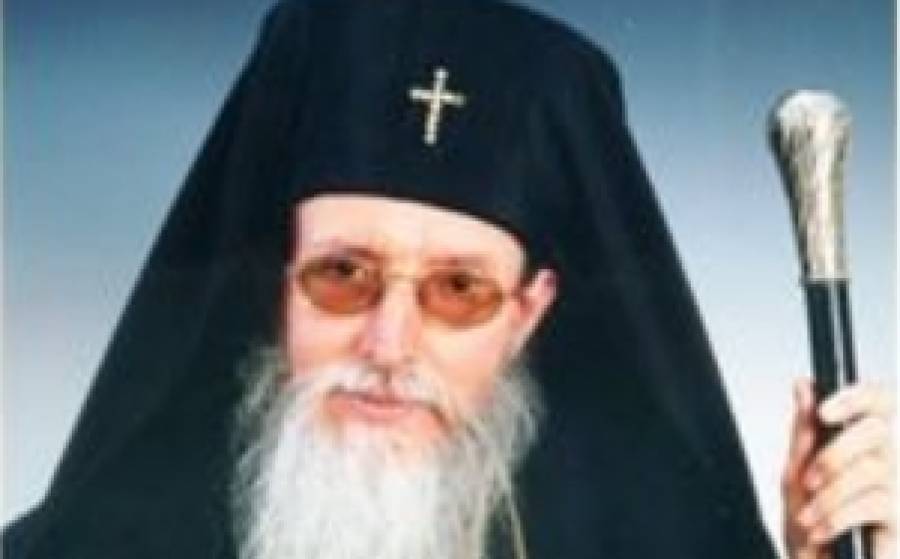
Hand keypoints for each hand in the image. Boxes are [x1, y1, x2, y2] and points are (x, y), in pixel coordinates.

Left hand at [782, 379, 894, 558]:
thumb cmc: (811, 523)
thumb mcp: (798, 475)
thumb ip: (804, 431)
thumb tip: (804, 384)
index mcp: (867, 443)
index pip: (881, 400)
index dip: (856, 397)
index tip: (823, 411)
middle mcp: (892, 459)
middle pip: (877, 431)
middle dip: (834, 455)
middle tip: (808, 481)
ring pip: (873, 469)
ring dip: (830, 495)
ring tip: (806, 517)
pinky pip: (874, 503)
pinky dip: (837, 516)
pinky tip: (818, 530)